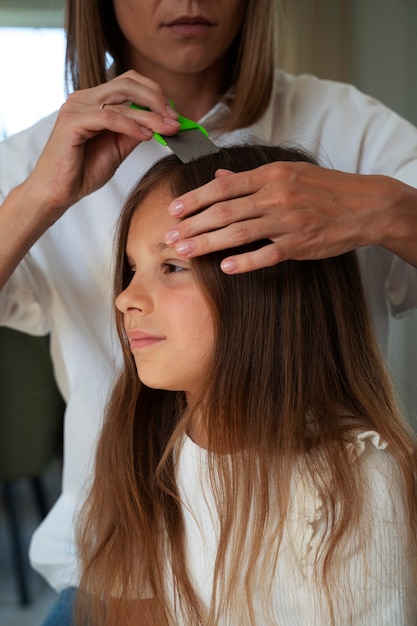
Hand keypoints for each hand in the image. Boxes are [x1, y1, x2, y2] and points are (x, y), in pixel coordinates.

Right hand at [25, 70, 179, 218]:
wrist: (58, 192)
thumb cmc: (83, 171)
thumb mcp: (118, 148)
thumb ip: (135, 132)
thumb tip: (161, 122)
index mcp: (94, 100)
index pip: (129, 82)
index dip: (155, 93)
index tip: (174, 113)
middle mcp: (83, 98)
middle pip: (127, 83)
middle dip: (157, 99)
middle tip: (176, 118)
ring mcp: (76, 108)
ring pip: (121, 101)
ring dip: (150, 115)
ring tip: (168, 129)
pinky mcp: (71, 122)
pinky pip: (108, 117)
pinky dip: (131, 125)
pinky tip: (146, 136)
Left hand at [164, 161, 413, 271]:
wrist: (364, 205)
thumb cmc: (324, 187)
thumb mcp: (288, 172)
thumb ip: (251, 177)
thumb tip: (218, 176)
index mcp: (270, 175)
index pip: (223, 186)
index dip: (195, 198)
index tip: (174, 209)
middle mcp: (275, 196)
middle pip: (224, 211)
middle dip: (192, 225)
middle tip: (169, 237)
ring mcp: (287, 221)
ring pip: (239, 233)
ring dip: (207, 243)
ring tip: (184, 252)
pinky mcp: (299, 244)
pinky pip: (267, 255)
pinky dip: (245, 262)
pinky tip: (226, 267)